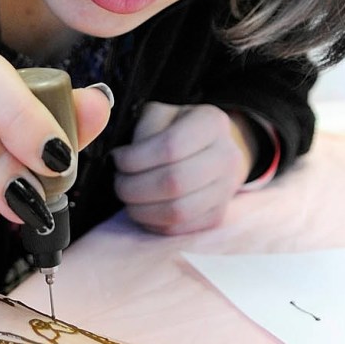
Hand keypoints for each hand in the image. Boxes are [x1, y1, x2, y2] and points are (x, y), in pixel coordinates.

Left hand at [112, 102, 253, 234]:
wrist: (210, 149)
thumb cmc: (176, 128)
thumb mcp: (160, 114)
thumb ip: (144, 129)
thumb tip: (123, 158)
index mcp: (212, 122)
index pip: (170, 146)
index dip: (135, 158)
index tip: (117, 159)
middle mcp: (227, 155)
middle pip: (175, 182)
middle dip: (135, 187)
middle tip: (119, 182)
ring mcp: (226, 189)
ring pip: (178, 211)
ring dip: (141, 209)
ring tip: (128, 198)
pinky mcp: (218, 216)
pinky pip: (180, 229)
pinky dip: (153, 224)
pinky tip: (142, 209)